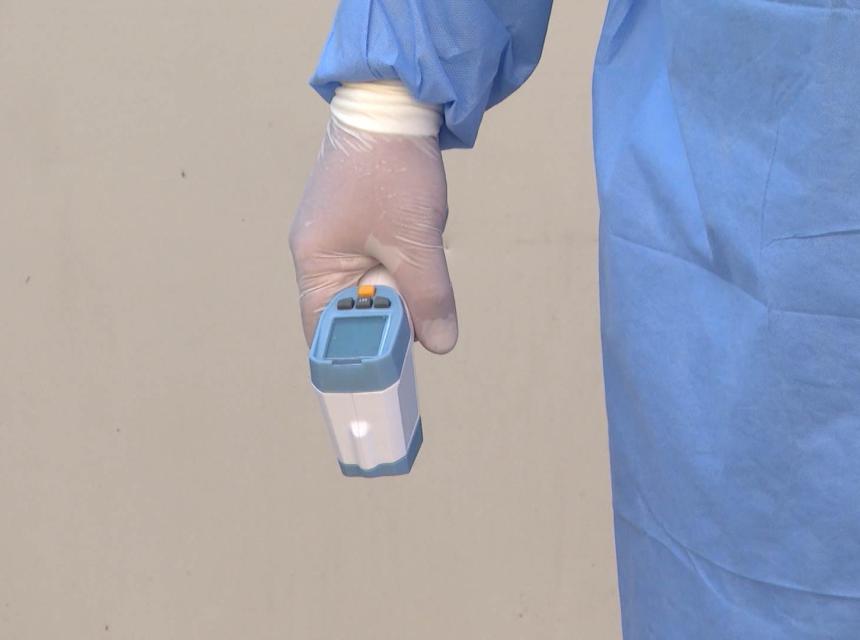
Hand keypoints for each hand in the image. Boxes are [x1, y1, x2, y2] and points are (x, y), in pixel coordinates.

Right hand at [289, 116, 457, 353]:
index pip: (324, 331)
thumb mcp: (415, 240)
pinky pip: (378, 268)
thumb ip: (428, 294)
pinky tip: (417, 264)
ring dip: (398, 296)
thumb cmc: (392, 169)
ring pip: (369, 292)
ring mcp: (337, 241)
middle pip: (350, 315)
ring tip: (420, 285)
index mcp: (315, 261)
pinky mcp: (358, 229)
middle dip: (386, 323)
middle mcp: (319, 256)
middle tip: (420, 329)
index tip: (388, 372)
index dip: (354, 356)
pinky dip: (400, 274)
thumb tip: (441, 344)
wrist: (395, 105)